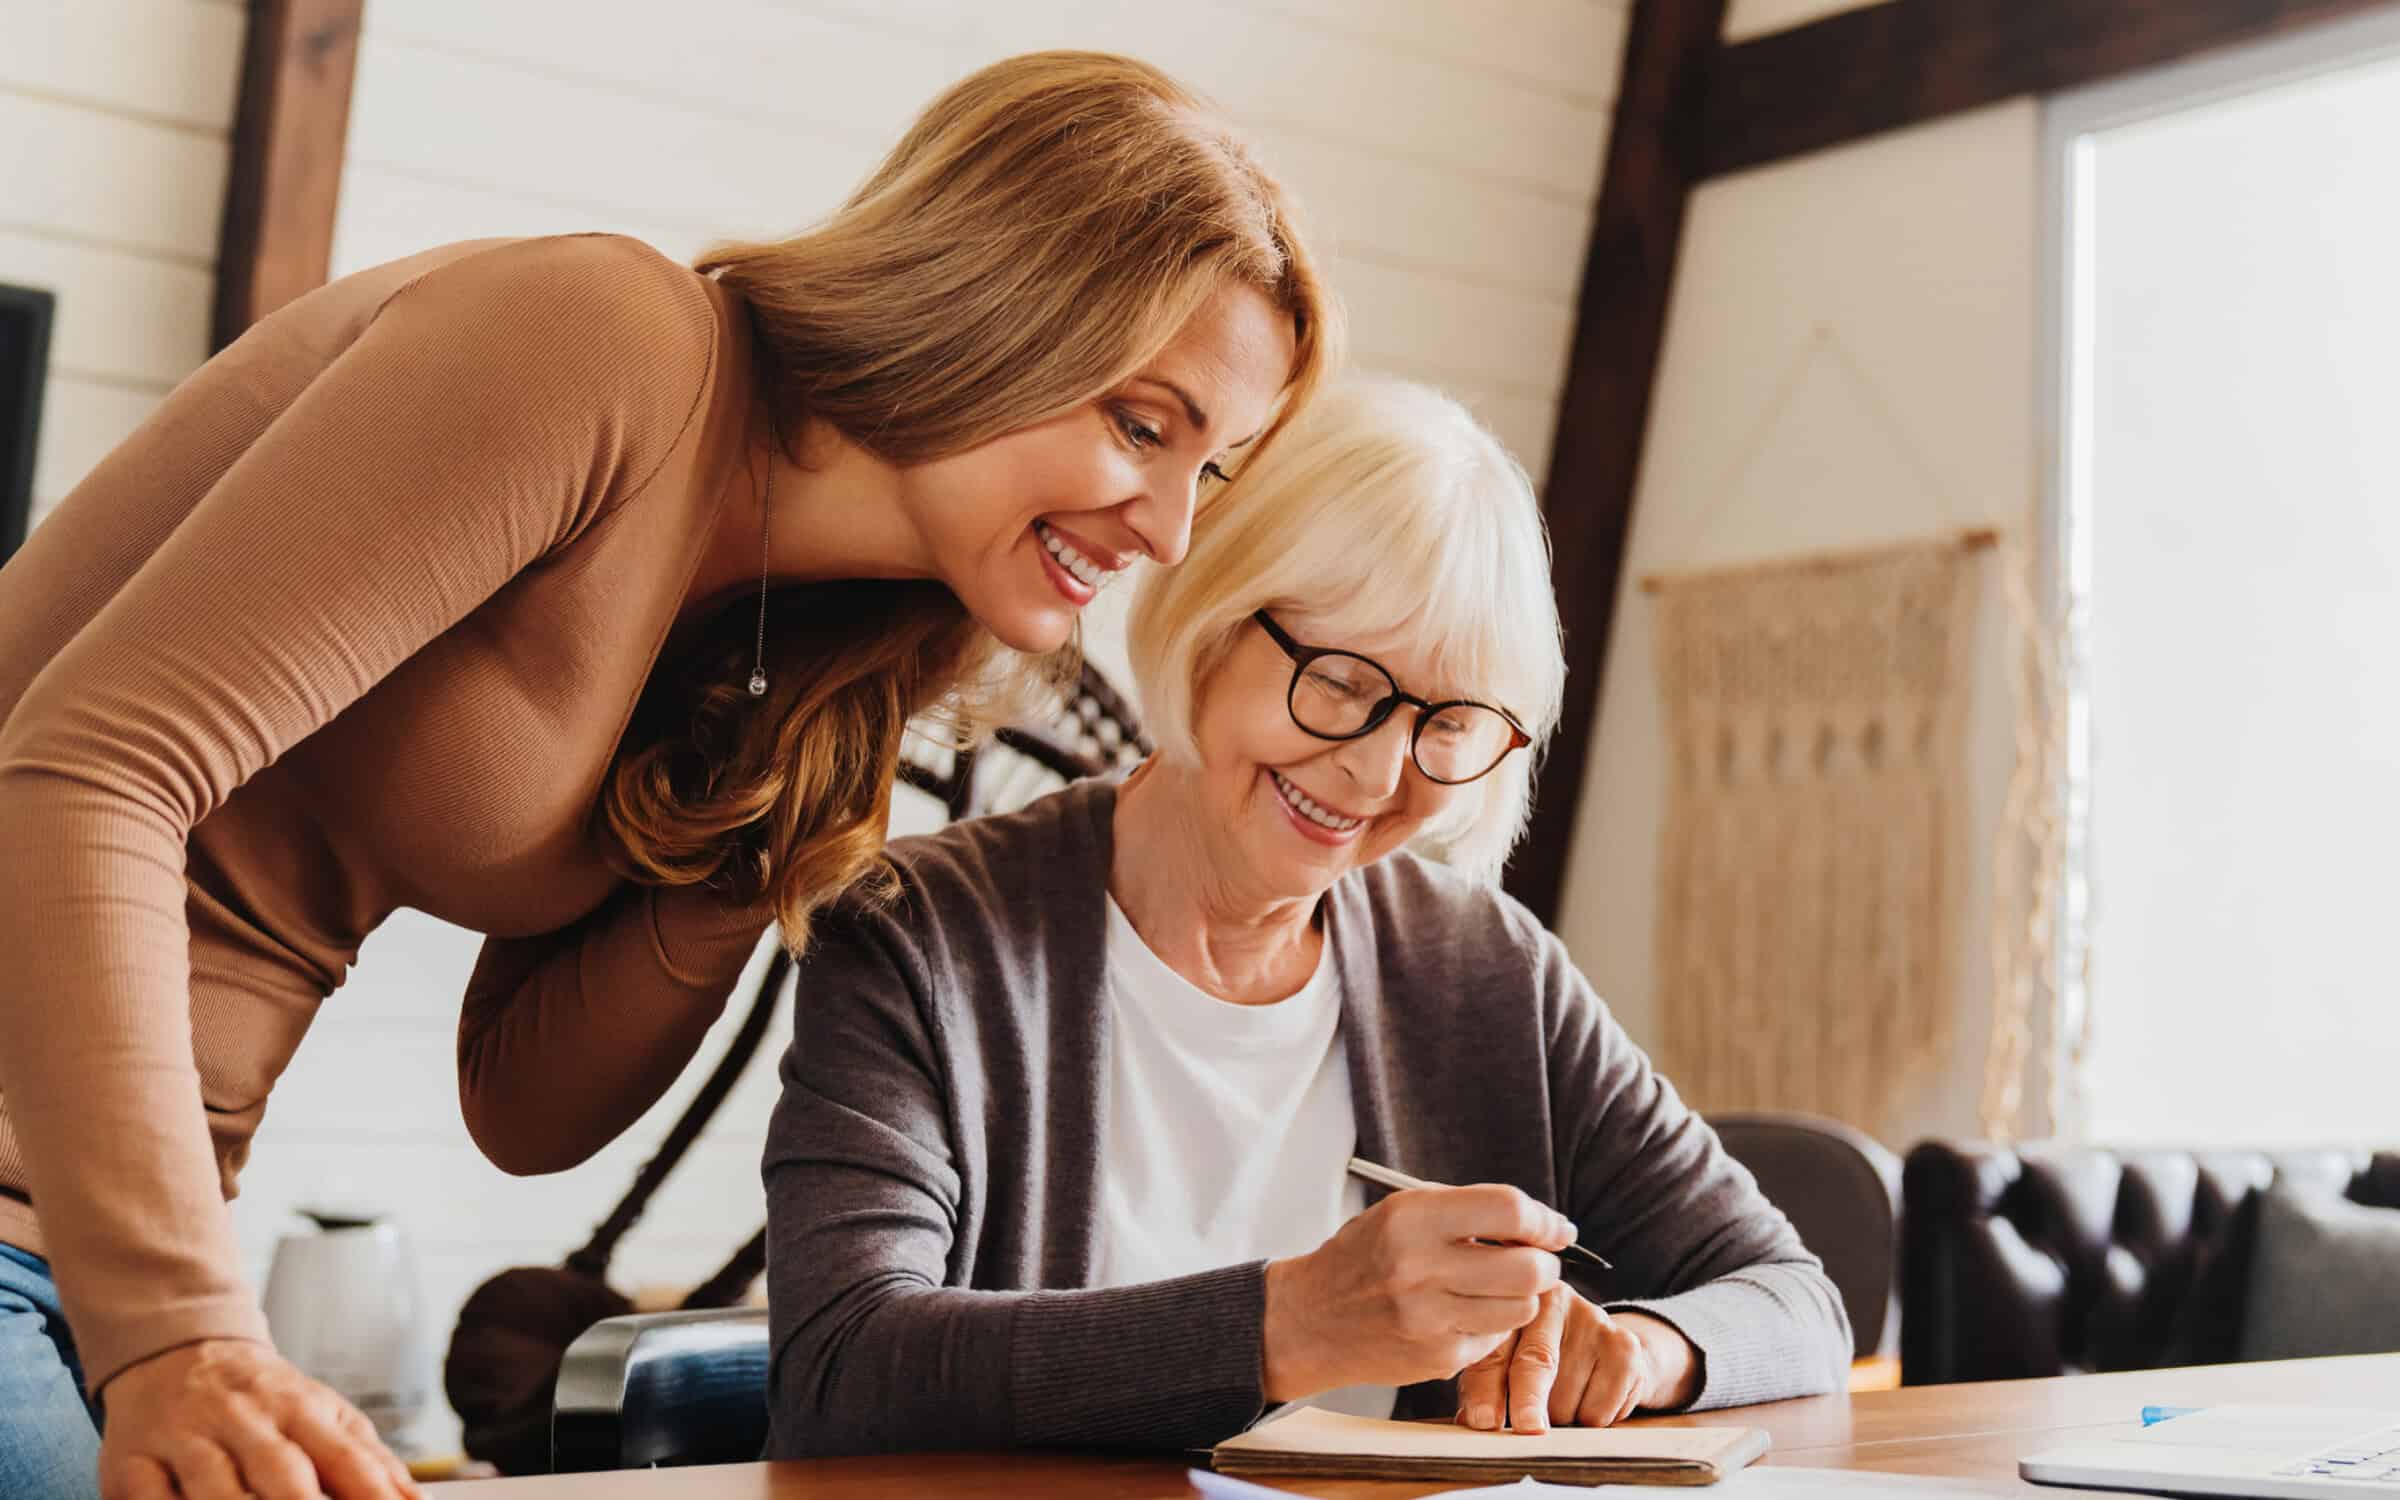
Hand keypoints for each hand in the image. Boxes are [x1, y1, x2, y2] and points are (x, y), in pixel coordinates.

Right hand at [98, 1339, 422, 1499]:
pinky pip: (147, 1498)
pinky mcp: (132, 1464)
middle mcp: (244, 1422)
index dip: (369, 1492)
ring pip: (213, 1488)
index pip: (343, 1456)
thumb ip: (367, 1460)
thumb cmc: (264, 1400)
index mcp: (300, 1408)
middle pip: (279, 1472)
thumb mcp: (323, 1414)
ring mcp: (186, 1441)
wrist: (180, 1351)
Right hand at [1263, 1184, 1570, 1400]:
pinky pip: (1495, 1338)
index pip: (1508, 1210)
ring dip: (1523, 1296)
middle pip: (1528, 1268)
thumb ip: (1466, 1211)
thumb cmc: (1362, 1258)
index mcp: (1412, 1219)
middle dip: (1544, 1263)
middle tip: (1536, 1259)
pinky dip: (1493, 1324)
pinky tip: (1467, 1312)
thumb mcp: (1401, 1212)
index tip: (1556, 1228)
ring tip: (1499, 1285)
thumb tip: (1538, 1223)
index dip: (1545, 1220)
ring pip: (1522, 1308)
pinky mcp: (1437, 1358)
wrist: (1309, 1319)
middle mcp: (1421, 1268)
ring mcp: (1430, 1319)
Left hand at [1456, 1288, 1700, 1432]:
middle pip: (1538, 1362)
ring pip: (1570, 1394)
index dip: (1486, 1390)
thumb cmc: (1540, 1358)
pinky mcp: (1624, 1345)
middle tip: (1527, 1430)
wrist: (1604, 1349)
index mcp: (1512, 1303)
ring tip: (1562, 1400)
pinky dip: (1592, 1418)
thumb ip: (1484, 1387)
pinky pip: (1602, 1405)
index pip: (1495, 1350)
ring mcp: (1592, 1319)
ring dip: (1561, 1417)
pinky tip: (1591, 1397)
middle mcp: (1553, 1301)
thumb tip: (1472, 1422)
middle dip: (1528, 1401)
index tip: (1483, 1421)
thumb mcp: (1504, 1363)